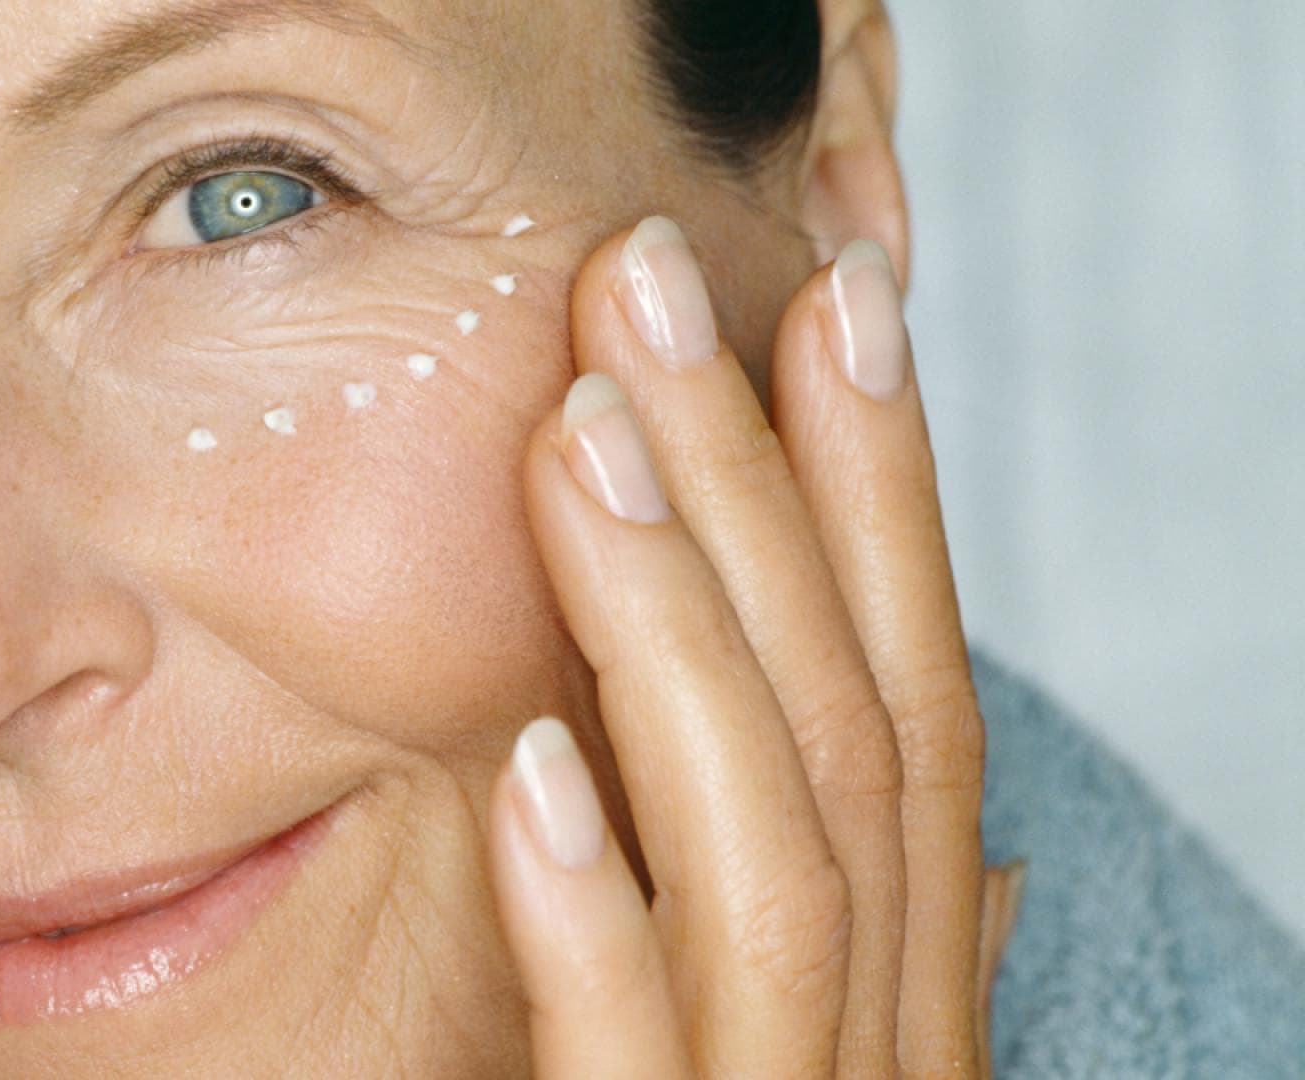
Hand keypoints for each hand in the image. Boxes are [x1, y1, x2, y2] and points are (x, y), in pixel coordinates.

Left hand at [487, 217, 1016, 1076]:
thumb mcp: (790, 1057)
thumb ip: (860, 950)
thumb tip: (989, 864)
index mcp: (904, 998)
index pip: (914, 711)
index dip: (885, 501)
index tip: (831, 306)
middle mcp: (877, 1051)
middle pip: (848, 732)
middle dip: (762, 489)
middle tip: (647, 283)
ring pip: (768, 858)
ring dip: (675, 628)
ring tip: (581, 436)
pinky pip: (634, 1054)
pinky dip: (594, 910)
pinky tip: (526, 770)